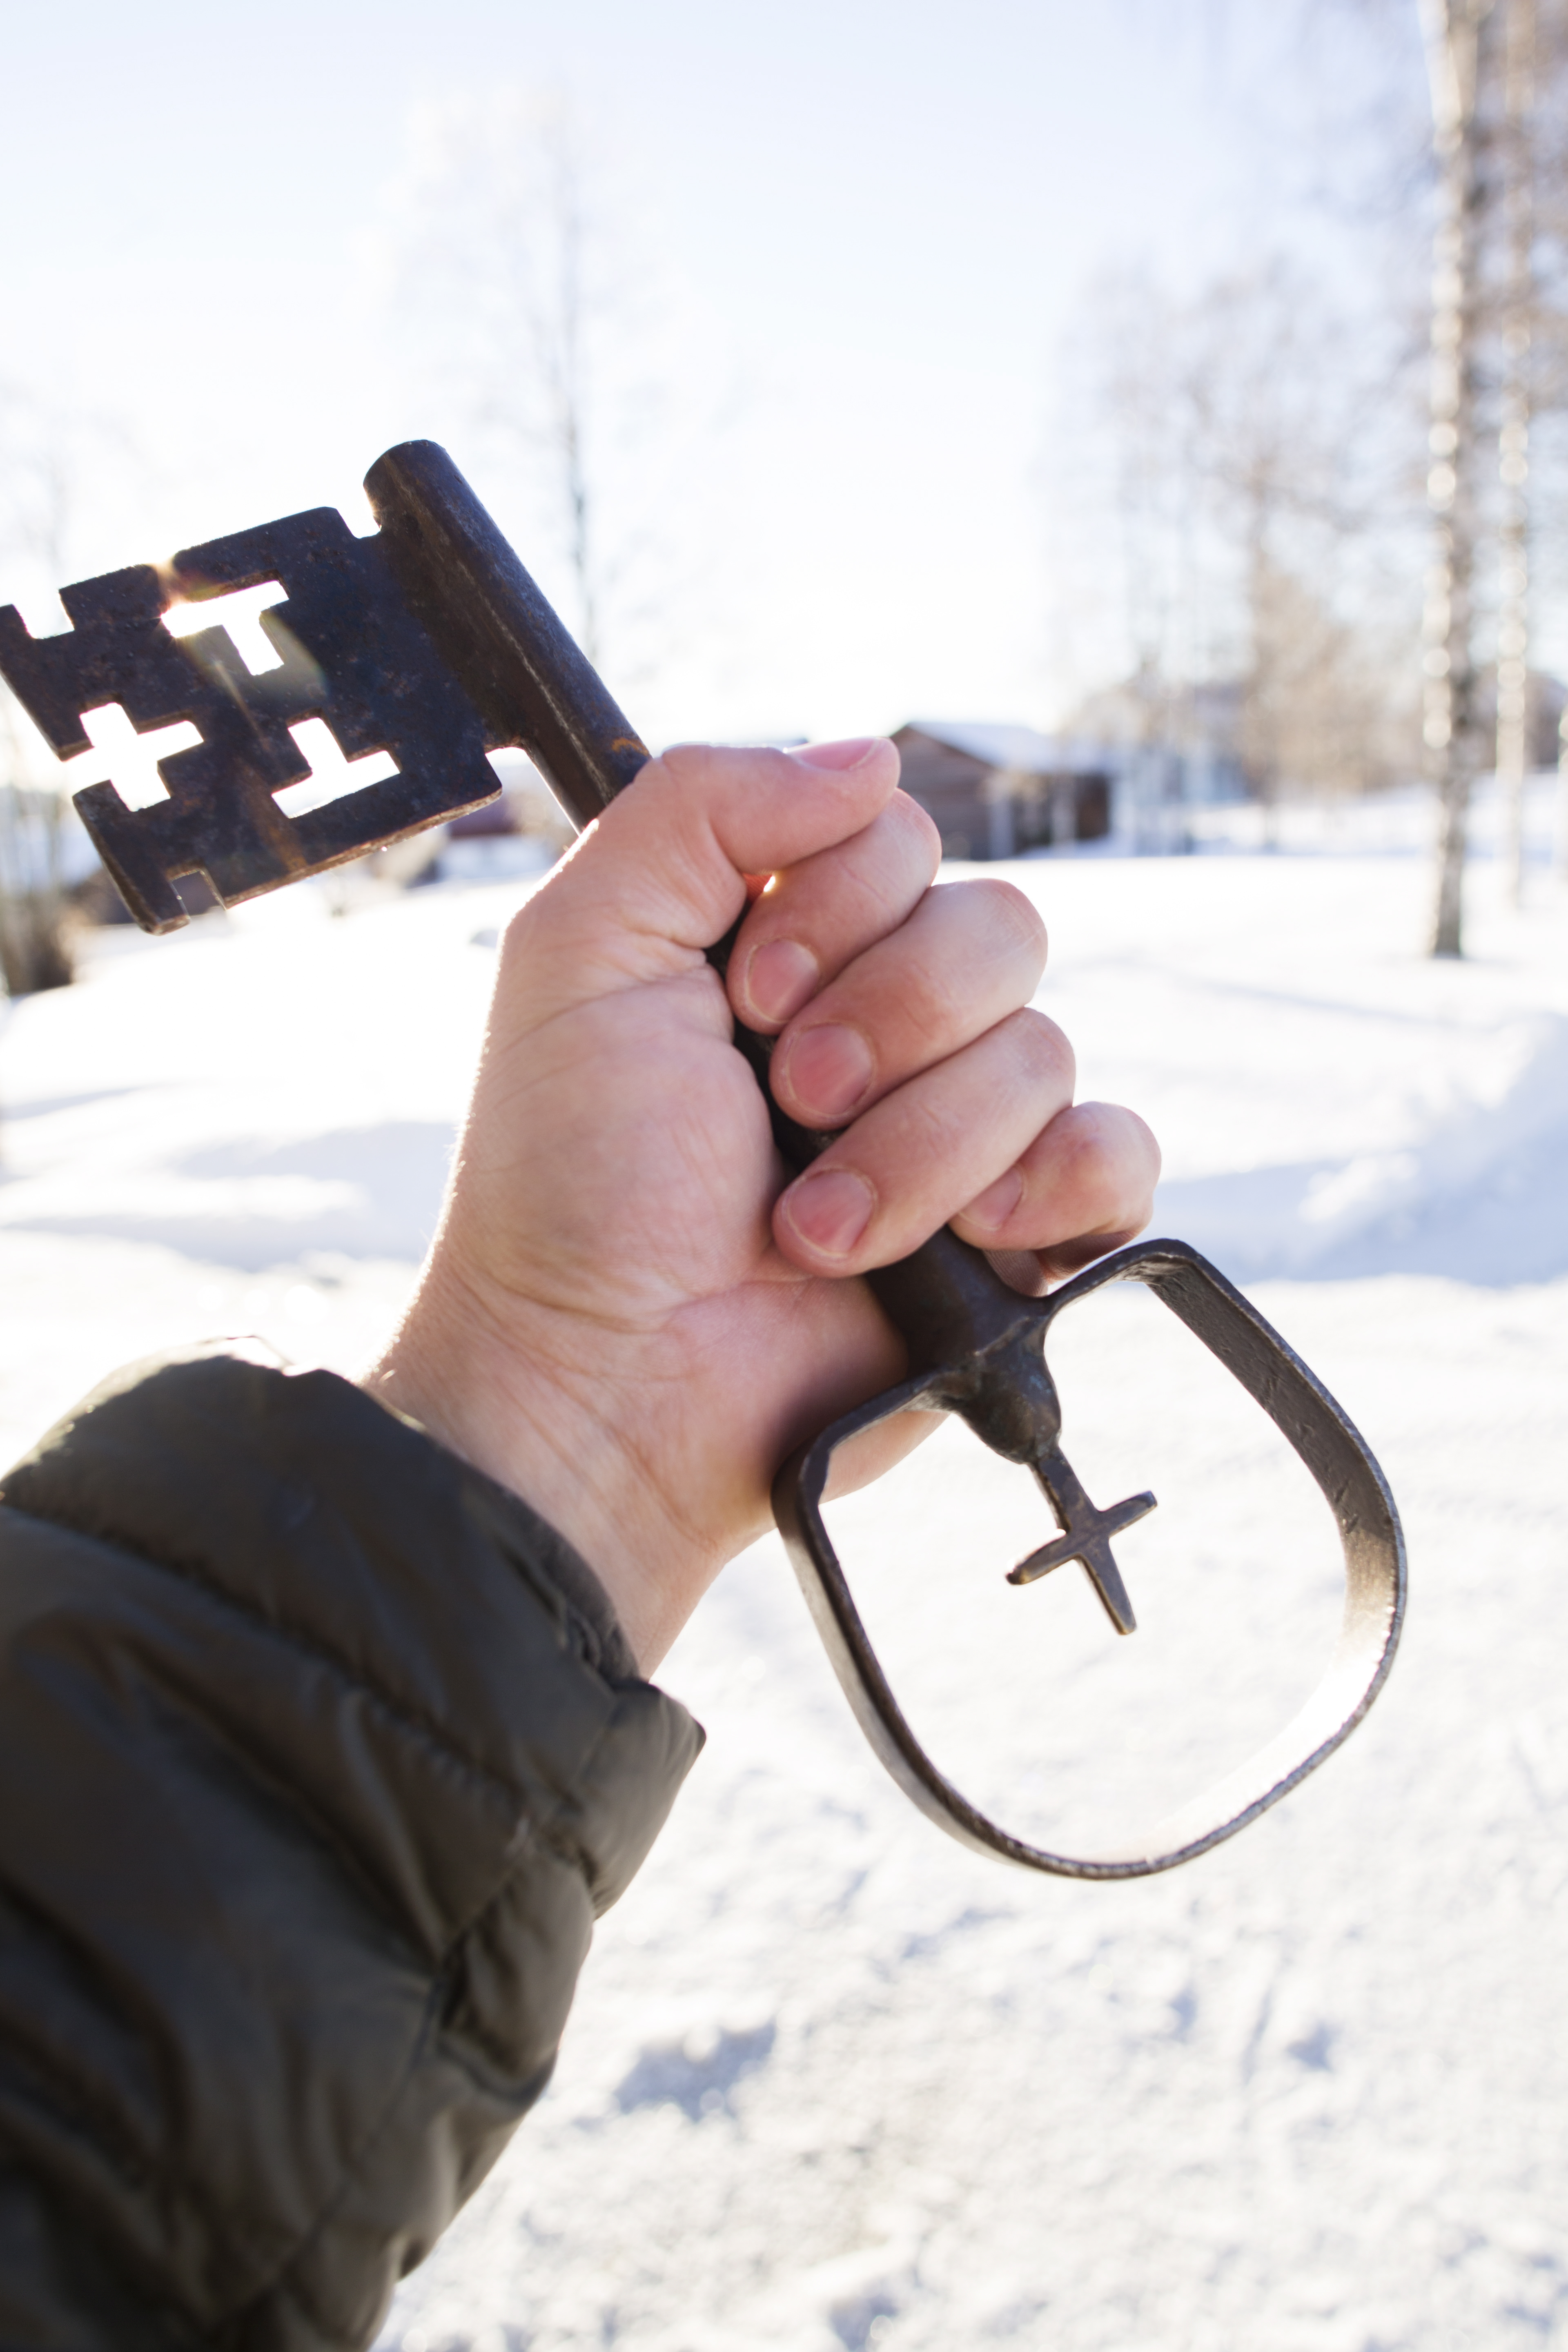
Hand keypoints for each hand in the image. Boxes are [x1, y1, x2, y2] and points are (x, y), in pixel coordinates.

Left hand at [364, 740, 1158, 1668]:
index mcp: (792, 944)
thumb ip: (700, 804)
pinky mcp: (1023, 1238)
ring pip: (1042, 1052)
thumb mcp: (582, 947)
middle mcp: (888, 1023)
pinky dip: (1056, 1185)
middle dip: (886, 1025)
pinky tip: (973, 1241)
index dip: (836, 908)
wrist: (607, 1379)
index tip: (745, 1000)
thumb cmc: (571, 1181)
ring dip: (918, 1147)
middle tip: (783, 1106)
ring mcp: (962, 1131)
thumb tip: (871, 755)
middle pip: (996, 930)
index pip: (901, 838)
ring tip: (810, 1227)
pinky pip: (1119, 1155)